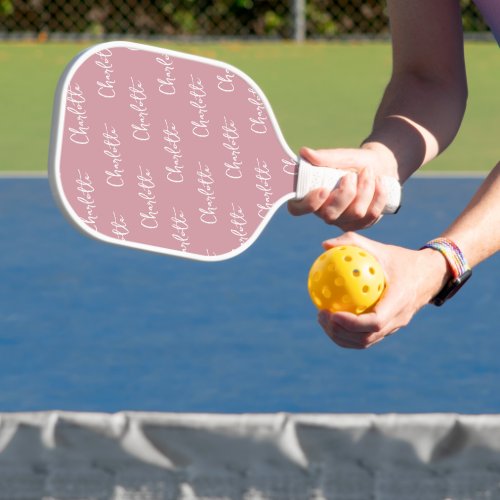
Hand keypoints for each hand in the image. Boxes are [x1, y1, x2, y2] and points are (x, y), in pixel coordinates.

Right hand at [288, 145, 397, 230]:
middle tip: (351, 174)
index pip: (298, 209)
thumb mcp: (341, 156)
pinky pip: (371, 215)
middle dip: (346, 193)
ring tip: (368, 172)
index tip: (323, 189)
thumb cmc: (354, 161)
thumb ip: (324, 157)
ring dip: (365, 189)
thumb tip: (305, 152)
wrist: (379, 166)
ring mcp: (343, 221)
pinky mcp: (361, 224)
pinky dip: (378, 195)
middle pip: (330, 215)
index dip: (309, 204)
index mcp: (311, 196)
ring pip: (355, 213)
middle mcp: (324, 212)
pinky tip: (379, 182)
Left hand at [316, 232, 450, 348]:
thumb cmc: (401, 259)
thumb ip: (353, 243)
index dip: (352, 323)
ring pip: (365, 342)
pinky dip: (347, 333)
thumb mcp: (380, 248)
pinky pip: (366, 337)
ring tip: (322, 319)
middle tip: (321, 315)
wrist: (429, 275)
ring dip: (341, 336)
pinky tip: (331, 318)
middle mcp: (398, 319)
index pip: (375, 322)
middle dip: (340, 332)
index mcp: (399, 301)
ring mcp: (394, 327)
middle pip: (366, 338)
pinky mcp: (389, 329)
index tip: (332, 313)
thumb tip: (324, 245)